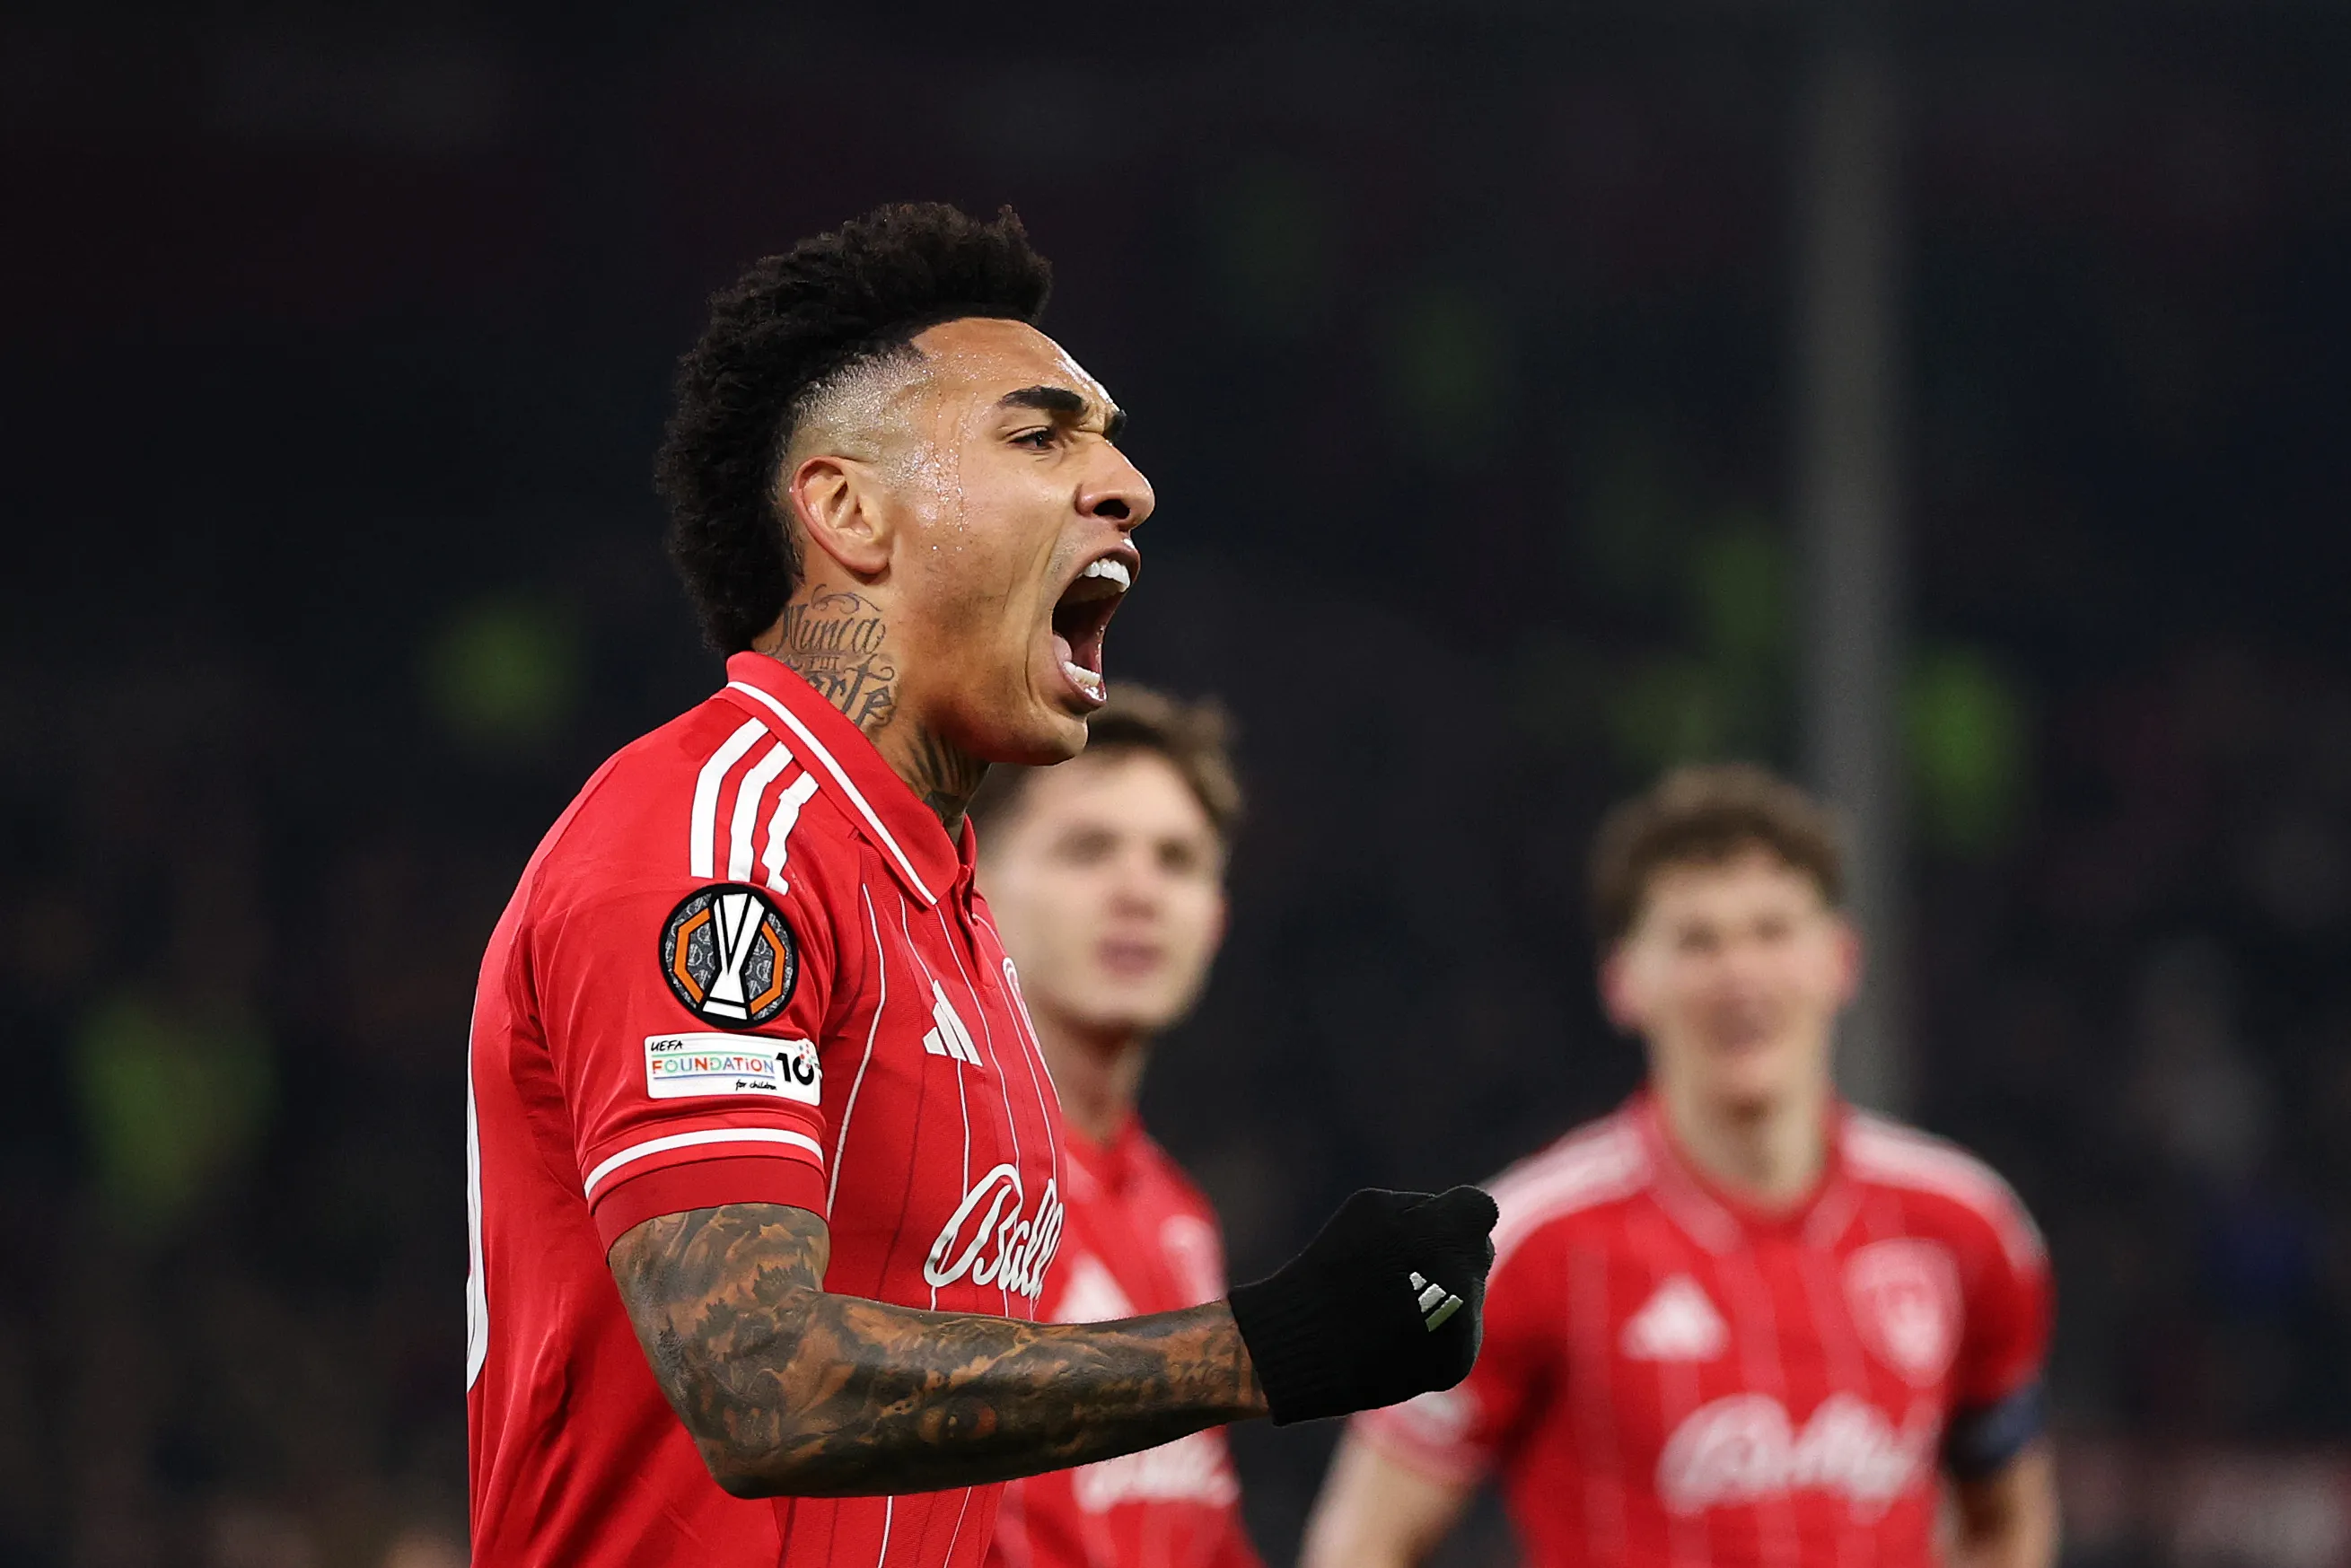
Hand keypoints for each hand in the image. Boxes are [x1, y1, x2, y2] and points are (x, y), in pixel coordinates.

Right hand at [1225, 1186, 1498, 1425]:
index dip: (1455, 1216)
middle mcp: (1465, 1278)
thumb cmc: (1335, 1265)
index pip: (1478, 1209)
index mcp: (1447, 1232)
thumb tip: (1457, 1224)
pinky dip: (1436, 1332)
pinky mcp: (1459, 1361)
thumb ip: (1425, 1209)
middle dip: (1448, 1254)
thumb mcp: (1375, 1211)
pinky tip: (1397, 1337)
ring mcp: (1466, 1324)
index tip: (1434, 1227)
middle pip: (1475, 1252)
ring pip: (1469, 1294)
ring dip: (1444, 1293)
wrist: (1309, 1342)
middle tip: (1403, 1269)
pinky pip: (1460, 1333)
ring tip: (1392, 1308)